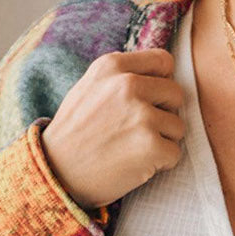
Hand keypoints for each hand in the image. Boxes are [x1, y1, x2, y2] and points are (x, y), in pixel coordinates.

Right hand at [39, 47, 185, 210]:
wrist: (56, 174)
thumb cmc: (75, 133)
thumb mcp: (89, 88)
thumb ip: (121, 76)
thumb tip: (163, 73)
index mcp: (112, 66)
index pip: (163, 62)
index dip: (161, 83)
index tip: (149, 101)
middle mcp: (127, 85)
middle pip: (176, 94)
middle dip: (164, 114)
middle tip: (138, 131)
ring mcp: (141, 115)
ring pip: (178, 125)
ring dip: (162, 140)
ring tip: (133, 148)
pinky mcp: (150, 145)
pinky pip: (175, 152)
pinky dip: (161, 163)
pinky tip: (136, 164)